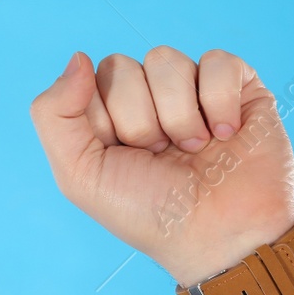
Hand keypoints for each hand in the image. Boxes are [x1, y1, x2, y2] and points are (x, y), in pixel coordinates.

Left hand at [30, 46, 293, 285]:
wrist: (218, 237)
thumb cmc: (148, 213)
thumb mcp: (79, 174)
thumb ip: (53, 113)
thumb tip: (77, 57)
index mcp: (108, 114)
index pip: (89, 79)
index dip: (104, 121)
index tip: (124, 158)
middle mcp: (148, 97)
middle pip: (122, 67)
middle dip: (137, 121)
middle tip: (160, 157)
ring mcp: (192, 90)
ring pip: (165, 60)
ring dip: (177, 116)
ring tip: (193, 150)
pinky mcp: (239, 89)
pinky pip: (217, 62)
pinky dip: (219, 103)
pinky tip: (226, 135)